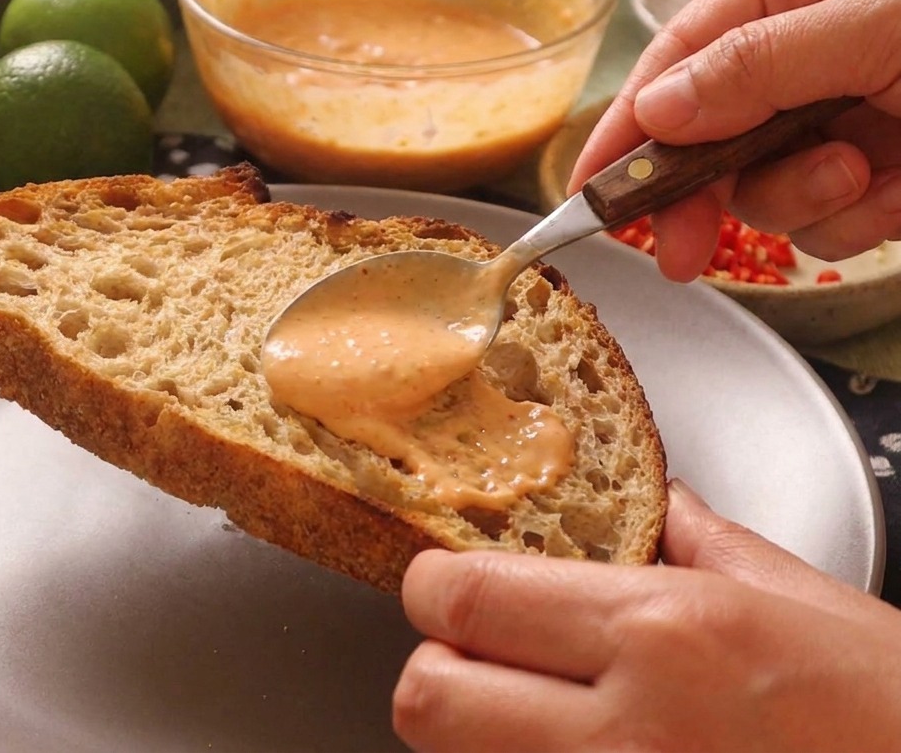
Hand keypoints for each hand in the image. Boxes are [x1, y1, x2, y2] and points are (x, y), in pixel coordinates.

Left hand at [392, 480, 900, 751]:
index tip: (441, 581)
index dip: (431, 586)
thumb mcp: (809, 604)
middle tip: (480, 656)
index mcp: (669, 636)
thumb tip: (657, 506)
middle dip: (437, 670)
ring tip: (548, 717)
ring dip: (481, 736)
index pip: (467, 599)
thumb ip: (705, 546)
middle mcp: (628, 737)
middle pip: (426, 701)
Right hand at [568, 0, 900, 281]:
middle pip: (705, 141)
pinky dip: (857, 224)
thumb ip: (758, 65)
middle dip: (701, 195)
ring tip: (860, 174)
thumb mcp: (875, 26)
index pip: (681, 56)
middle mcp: (804, 65)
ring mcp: (836, 127)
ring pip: (761, 194)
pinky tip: (900, 194)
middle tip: (680, 251)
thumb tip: (656, 110)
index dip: (629, 124)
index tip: (589, 189)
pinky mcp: (872, 182)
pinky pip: (822, 227)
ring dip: (803, 200)